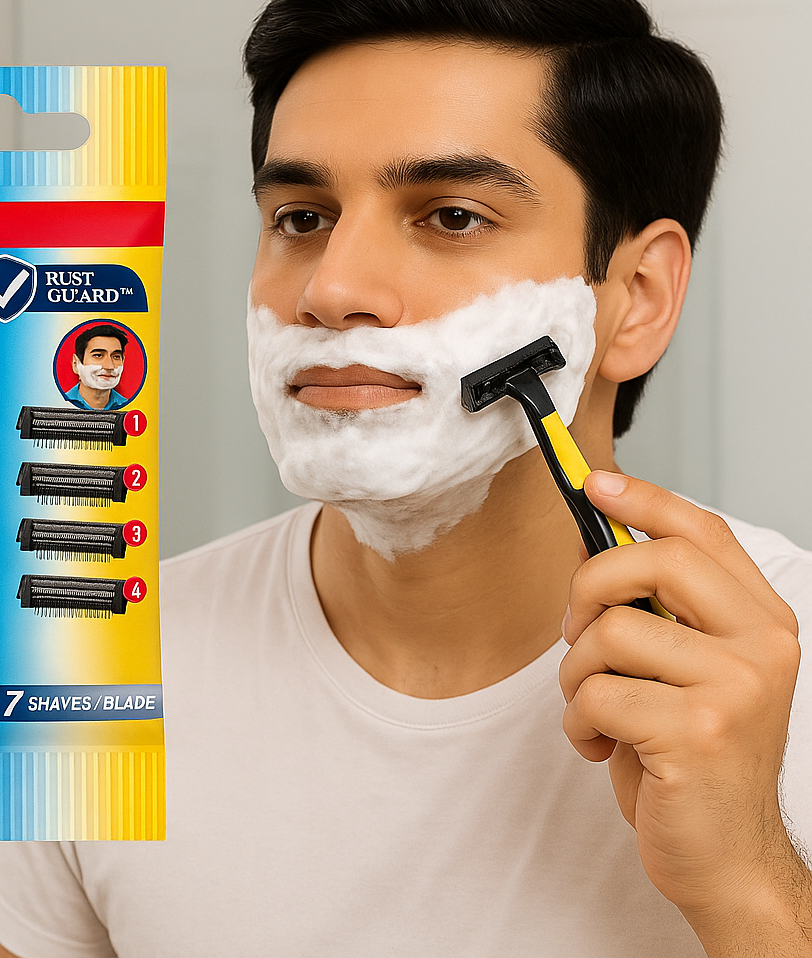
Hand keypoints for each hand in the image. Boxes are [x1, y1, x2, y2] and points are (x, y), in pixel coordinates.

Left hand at [558, 470, 810, 954]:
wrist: (724, 856)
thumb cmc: (689, 756)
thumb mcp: (672, 670)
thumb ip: (643, 607)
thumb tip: (590, 540)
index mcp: (759, 622)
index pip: (704, 533)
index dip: (645, 500)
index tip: (595, 483)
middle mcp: (762, 646)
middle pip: (654, 560)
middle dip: (590, 588)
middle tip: (578, 634)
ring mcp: (736, 688)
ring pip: (610, 633)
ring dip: (576, 675)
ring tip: (595, 709)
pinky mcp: (699, 732)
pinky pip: (597, 694)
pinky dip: (577, 722)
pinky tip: (600, 746)